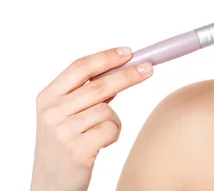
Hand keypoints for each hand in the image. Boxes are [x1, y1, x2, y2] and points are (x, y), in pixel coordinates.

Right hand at [31, 47, 153, 190]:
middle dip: (128, 75)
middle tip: (148, 68)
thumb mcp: (66, 114)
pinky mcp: (77, 150)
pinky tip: (100, 144)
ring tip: (100, 133)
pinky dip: (113, 134)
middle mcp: (51, 112)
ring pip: (107, 110)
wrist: (51, 184)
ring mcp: (62, 131)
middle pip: (100, 85)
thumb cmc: (64, 144)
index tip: (128, 53)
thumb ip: (87, 92)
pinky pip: (111, 129)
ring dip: (113, 119)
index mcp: (47, 97)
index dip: (106, 58)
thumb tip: (121, 68)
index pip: (80, 67)